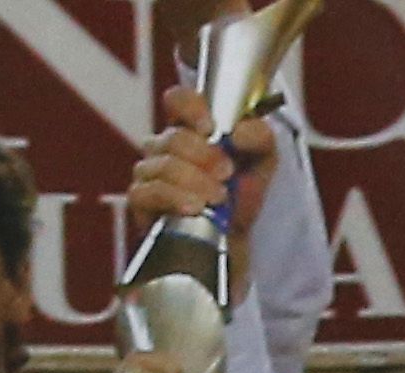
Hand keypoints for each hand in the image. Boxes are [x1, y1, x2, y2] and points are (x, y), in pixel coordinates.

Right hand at [130, 83, 277, 245]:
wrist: (232, 241)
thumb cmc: (240, 197)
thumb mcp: (263, 162)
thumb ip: (260, 137)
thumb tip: (239, 132)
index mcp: (190, 127)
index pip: (177, 100)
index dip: (190, 107)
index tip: (211, 128)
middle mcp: (166, 146)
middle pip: (173, 137)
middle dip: (204, 155)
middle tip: (227, 173)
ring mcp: (150, 173)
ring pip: (162, 165)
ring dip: (194, 181)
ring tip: (219, 198)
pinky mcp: (141, 202)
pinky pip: (148, 192)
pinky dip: (174, 198)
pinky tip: (194, 208)